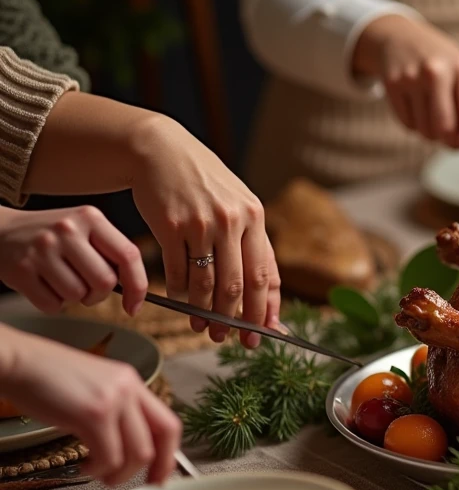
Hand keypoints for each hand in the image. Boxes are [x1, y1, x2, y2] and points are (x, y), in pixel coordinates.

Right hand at [0, 206, 146, 314]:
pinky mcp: (21, 270)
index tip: (134, 305)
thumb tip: (136, 290)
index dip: (138, 286)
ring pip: (77, 296)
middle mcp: (67, 229)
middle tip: (86, 288)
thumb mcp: (84, 228)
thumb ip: (110, 251)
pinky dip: (53, 304)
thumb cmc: (53, 235)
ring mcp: (42, 249)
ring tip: (61, 281)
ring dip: (74, 298)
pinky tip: (44, 286)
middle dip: (99, 294)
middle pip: (104, 282)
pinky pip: (52, 305)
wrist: (1, 230)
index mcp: (91, 218)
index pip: (129, 255)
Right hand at [0, 328, 180, 485]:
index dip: (170, 454)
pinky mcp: (94, 414)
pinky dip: (99, 470)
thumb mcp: (92, 388)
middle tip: (139, 486)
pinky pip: (109, 457)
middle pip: (162, 438)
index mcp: (132, 382)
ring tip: (98, 474)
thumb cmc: (44, 377)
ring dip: (119, 474)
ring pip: (138, 453)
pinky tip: (84, 467)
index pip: (168, 422)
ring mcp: (114, 400)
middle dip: (154, 470)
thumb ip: (113, 409)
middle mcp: (130, 388)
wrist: (16, 360)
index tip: (160, 475)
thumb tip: (123, 443)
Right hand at [128, 116, 280, 346]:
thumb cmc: (203, 183)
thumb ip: (252, 242)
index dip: (266, 308)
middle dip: (235, 319)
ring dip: (204, 312)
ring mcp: (200, 224)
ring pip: (206, 283)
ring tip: (203, 327)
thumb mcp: (237, 204)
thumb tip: (266, 290)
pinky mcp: (169, 226)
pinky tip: (180, 303)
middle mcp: (231, 221)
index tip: (265, 332)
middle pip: (237, 286)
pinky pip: (176, 271)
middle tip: (229, 338)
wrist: (160, 151)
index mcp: (254, 218)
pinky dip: (179, 293)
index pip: (266, 274)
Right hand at [353, 14, 458, 164]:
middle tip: (454, 141)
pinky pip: (408, 125)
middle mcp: (437, 70)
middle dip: (451, 142)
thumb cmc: (441, 63)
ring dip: (432, 133)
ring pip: (425, 131)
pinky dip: (415, 125)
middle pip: (445, 128)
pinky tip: (416, 106)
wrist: (400, 37)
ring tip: (433, 114)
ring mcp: (411, 77)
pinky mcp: (392, 84)